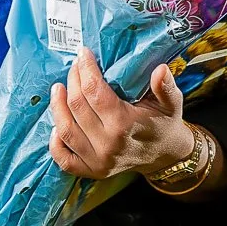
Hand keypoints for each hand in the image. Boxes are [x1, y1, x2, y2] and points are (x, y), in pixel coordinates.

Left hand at [48, 50, 193, 180]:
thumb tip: (160, 69)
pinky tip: (56, 126)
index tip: (82, 54)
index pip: (94, 91)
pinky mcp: (91, 171)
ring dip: (57, 107)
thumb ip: (165, 86)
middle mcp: (107, 144)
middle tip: (74, 67)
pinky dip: (55, 144)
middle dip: (72, 82)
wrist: (164, 155)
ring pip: (66, 130)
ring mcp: (97, 160)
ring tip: (58, 88)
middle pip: (77, 107)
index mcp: (124, 124)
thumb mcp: (171, 103)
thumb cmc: (164, 123)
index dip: (85, 69)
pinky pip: (64, 159)